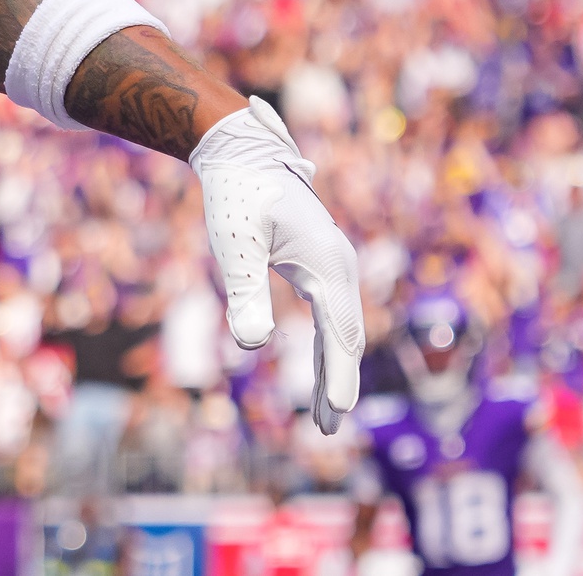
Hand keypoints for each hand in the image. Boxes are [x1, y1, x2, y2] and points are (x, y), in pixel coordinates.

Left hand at [192, 97, 363, 432]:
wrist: (240, 151)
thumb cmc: (236, 195)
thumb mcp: (235, 245)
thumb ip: (244, 292)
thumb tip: (252, 346)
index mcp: (330, 266)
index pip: (340, 335)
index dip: (337, 377)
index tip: (334, 414)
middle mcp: (341, 268)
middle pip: (347, 338)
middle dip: (338, 384)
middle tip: (327, 430)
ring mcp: (333, 266)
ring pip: (341, 329)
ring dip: (333, 369)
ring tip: (325, 416)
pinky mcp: (319, 265)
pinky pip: (330, 316)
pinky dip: (325, 346)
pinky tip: (316, 366)